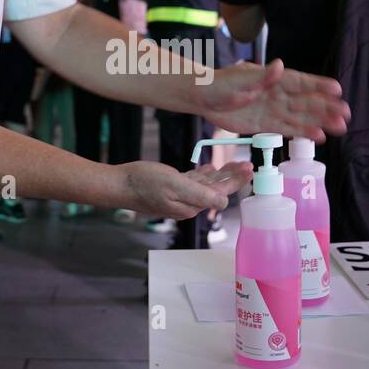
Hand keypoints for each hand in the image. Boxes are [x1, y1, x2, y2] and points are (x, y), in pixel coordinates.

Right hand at [118, 160, 251, 219]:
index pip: (221, 193)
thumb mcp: (175, 185)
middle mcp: (188, 203)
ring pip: (206, 184)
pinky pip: (193, 182)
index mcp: (191, 205)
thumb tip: (223, 202)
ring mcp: (180, 196)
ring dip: (222, 175)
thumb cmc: (143, 184)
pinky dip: (204, 175)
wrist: (120, 184)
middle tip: (247, 164)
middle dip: (233, 177)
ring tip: (235, 165)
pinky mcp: (172, 188)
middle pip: (217, 189)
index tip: (248, 169)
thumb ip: (200, 194)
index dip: (236, 181)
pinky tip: (210, 169)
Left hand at [198, 60, 348, 141]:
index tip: (337, 90)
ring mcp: (274, 109)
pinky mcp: (266, 124)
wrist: (203, 97)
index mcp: (274, 79)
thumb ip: (262, 76)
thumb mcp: (239, 79)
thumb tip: (280, 65)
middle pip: (307, 101)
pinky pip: (288, 129)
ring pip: (302, 117)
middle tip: (346, 114)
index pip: (301, 82)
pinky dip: (304, 132)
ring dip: (321, 122)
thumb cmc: (220, 83)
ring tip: (340, 128)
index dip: (319, 86)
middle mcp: (278, 94)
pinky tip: (319, 137)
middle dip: (327, 107)